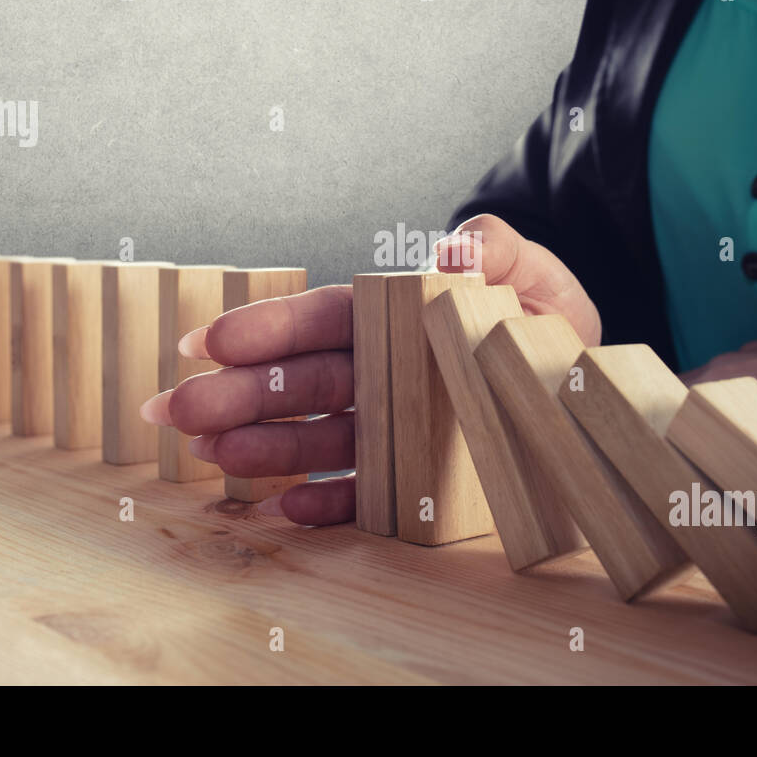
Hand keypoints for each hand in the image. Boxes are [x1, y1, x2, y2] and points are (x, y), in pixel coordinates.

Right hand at [138, 213, 601, 525]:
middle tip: (171, 409)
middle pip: (298, 382)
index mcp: (394, 317)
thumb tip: (453, 246)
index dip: (263, 332)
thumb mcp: (531, 271)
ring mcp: (393, 425)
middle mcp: (381, 371)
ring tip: (207, 453)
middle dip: (233, 393)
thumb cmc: (547, 315)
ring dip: (258, 446)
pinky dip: (320, 502)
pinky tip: (277, 510)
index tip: (206, 343)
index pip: (319, 323)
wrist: (584, 378)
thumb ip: (494, 248)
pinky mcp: (414, 477)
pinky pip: (361, 493)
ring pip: (315, 436)